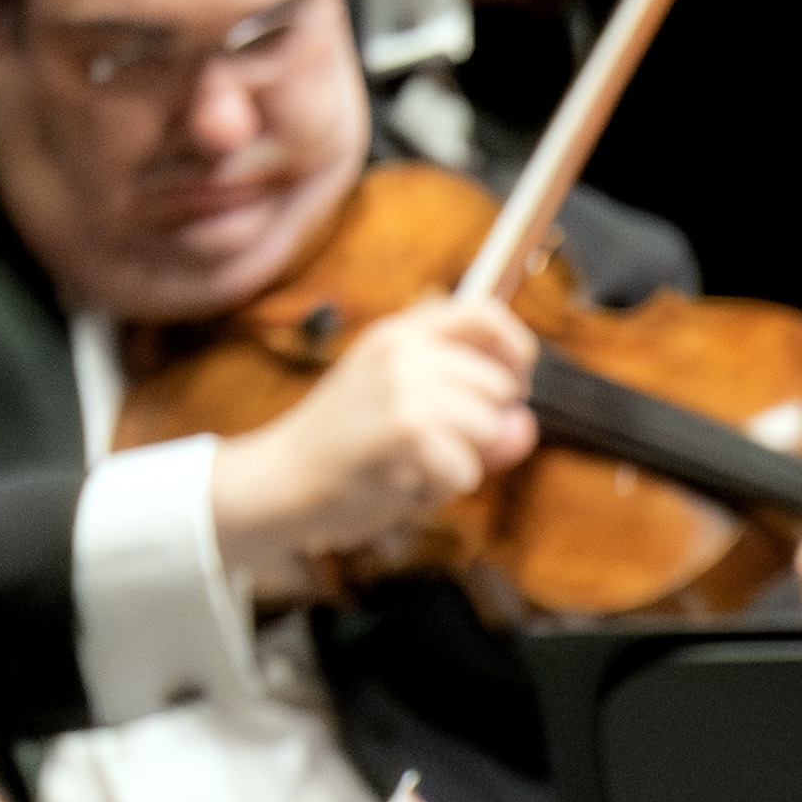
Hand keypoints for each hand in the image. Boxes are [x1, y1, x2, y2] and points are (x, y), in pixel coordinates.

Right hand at [206, 299, 545, 588]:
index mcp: (400, 333)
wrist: (278, 481)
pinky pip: (468, 469)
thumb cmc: (343, 449)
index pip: (486, 314)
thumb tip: (523, 425)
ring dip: (461, 461)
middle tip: (425, 444)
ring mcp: (404, 385)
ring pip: (489, 428)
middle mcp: (403, 349)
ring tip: (411, 462)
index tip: (511, 386)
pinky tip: (402, 482)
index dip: (515, 351)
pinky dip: (442, 488)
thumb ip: (468, 407)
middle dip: (479, 428)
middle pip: (498, 385)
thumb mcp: (400, 404)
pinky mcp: (406, 428)